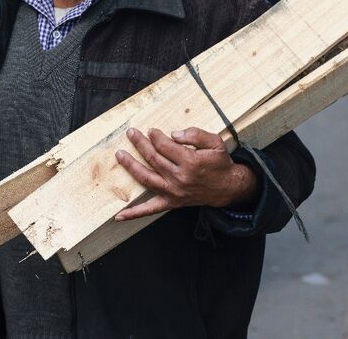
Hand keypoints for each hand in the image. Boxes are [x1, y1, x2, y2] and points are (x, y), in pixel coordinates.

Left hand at [114, 127, 259, 220]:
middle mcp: (179, 178)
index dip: (155, 136)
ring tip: (120, 155)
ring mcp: (173, 192)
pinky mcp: (171, 203)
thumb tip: (174, 133)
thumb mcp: (215, 143)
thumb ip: (195, 134)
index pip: (164, 146)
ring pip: (146, 178)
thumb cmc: (220, 164)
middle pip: (153, 158)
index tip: (151, 131)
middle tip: (131, 133)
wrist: (227, 187)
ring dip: (131, 166)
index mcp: (190, 162)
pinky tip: (119, 215)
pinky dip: (134, 213)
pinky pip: (150, 209)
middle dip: (140, 144)